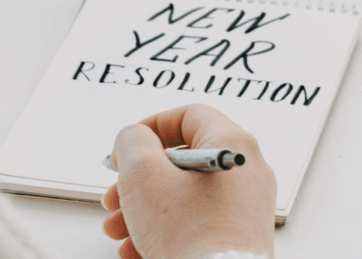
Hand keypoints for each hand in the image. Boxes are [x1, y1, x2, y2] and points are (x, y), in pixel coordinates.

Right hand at [104, 104, 275, 258]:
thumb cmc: (187, 233)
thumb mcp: (142, 174)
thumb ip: (132, 142)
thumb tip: (135, 140)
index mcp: (232, 144)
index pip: (188, 115)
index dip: (148, 128)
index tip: (124, 151)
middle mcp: (248, 172)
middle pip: (182, 162)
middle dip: (138, 182)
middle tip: (113, 200)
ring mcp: (247, 207)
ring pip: (184, 198)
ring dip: (143, 212)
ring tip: (117, 233)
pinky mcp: (240, 237)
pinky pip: (197, 225)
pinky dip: (165, 233)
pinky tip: (136, 252)